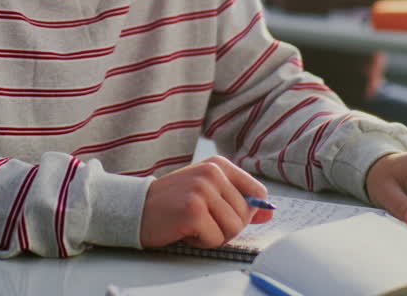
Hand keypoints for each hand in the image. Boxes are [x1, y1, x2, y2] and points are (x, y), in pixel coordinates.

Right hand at [140, 156, 273, 247]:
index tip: (225, 212)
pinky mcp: (193, 210)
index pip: (258, 192)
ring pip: (233, 228)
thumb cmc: (173, 202)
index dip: (247, 211)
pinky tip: (185, 230)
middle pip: (246, 214)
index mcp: (219, 164)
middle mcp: (212, 173)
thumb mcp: (208, 192)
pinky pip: (216, 239)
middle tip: (202, 219)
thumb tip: (269, 213)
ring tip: (194, 224)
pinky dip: (202, 242)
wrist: (137, 208)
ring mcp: (202, 190)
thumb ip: (239, 201)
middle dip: (227, 226)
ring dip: (215, 235)